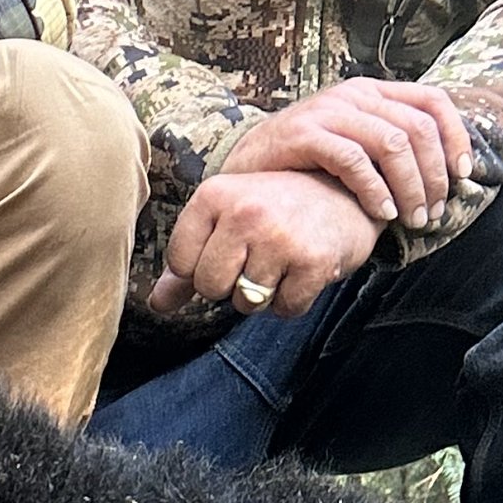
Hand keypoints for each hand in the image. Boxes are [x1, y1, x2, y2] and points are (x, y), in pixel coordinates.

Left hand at [151, 170, 380, 320]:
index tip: (228, 247)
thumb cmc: (275, 209)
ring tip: (281, 261)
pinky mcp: (313, 261)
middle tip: (257, 257)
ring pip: (246, 302)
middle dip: (231, 284)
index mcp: (214, 195)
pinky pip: (284, 309)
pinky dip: (292, 300)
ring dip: (263, 294)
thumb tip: (156, 304)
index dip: (201, 267)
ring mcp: (280, 237)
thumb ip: (187, 262)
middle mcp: (244, 212)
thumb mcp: (226, 219)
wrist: (346, 193)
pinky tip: (302, 271)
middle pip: (210, 287)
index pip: (180, 262)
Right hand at [218, 83, 471, 229]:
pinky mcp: (305, 134)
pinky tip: (380, 214)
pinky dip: (376, 190)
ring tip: (411, 220)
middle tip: (433, 213)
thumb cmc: (307, 164)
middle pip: (417, 129)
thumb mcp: (354, 145)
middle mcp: (354, 95)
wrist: (244, 166)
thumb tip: (447, 177)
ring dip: (410, 188)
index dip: (456, 138)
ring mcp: (328, 111)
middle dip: (434, 177)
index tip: (462, 176)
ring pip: (392, 144)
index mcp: (372, 92)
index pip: (433, 102)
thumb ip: (391, 150)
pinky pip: (355, 160)